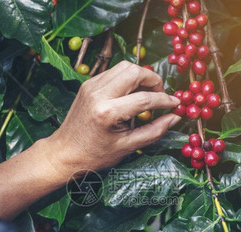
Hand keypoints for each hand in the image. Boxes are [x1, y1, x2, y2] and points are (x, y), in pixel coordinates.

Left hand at [45, 61, 180, 174]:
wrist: (64, 153)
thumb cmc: (95, 155)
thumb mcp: (127, 147)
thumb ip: (154, 131)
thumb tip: (175, 117)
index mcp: (108, 112)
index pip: (145, 98)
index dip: (165, 100)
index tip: (176, 104)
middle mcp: (98, 94)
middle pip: (134, 71)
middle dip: (153, 80)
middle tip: (160, 96)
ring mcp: (91, 86)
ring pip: (124, 66)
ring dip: (141, 76)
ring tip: (147, 94)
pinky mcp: (88, 84)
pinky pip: (114, 72)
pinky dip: (127, 79)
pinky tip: (132, 95)